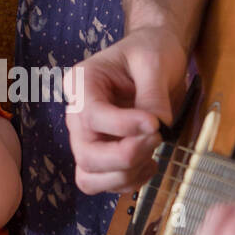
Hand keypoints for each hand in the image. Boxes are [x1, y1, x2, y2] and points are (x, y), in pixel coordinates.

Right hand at [64, 26, 189, 194]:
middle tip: (157, 138)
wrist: (156, 57)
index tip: (155, 123)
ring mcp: (88, 138)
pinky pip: (108, 183)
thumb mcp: (155, 62)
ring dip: (126, 174)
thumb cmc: (150, 51)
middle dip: (124, 157)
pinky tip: (150, 161)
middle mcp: (78, 115)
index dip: (123, 126)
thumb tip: (157, 127)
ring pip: (90, 178)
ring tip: (153, 152)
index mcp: (81, 83)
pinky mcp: (104, 156)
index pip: (91, 116)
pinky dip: (132, 180)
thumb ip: (153, 95)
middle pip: (86, 155)